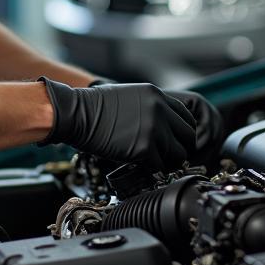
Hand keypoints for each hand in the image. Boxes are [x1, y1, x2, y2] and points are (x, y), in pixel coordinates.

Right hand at [89, 79, 223, 163]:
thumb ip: (149, 106)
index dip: (184, 133)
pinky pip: (160, 165)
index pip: (187, 117)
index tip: (178, 142)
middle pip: (188, 136)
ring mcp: (154, 129)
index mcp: (157, 96)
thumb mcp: (129, 95)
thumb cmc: (94, 106)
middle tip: (170, 156)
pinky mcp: (144, 148)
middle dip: (181, 148)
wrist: (76, 113)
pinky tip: (142, 166)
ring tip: (155, 163)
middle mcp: (160, 110)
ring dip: (168, 161)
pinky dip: (153, 169)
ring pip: (178, 154)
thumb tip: (161, 125)